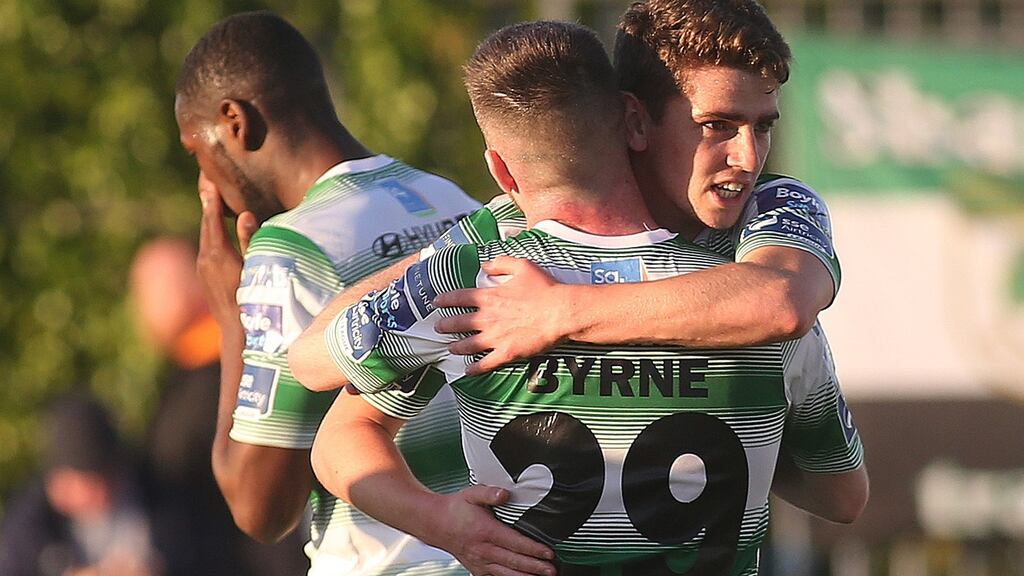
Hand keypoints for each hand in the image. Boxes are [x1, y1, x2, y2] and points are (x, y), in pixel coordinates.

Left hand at [196, 172, 257, 328]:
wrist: (237, 330)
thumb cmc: (254, 298)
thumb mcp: (256, 268)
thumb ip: (250, 240)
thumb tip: (244, 215)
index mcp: (218, 253)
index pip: (212, 218)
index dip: (213, 197)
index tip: (210, 178)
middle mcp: (205, 258)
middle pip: (205, 223)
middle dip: (208, 202)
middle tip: (209, 180)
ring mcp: (202, 267)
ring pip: (205, 236)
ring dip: (209, 218)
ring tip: (213, 198)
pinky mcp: (204, 275)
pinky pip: (207, 247)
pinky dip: (211, 233)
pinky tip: (217, 228)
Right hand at [427, 485, 555, 575]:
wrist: (435, 524)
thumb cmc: (455, 509)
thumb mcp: (471, 494)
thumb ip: (489, 493)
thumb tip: (504, 493)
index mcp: (485, 531)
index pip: (514, 542)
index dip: (533, 549)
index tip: (548, 552)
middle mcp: (483, 550)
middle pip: (514, 561)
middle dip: (535, 567)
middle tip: (552, 570)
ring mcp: (480, 562)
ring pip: (506, 574)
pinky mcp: (477, 569)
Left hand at [434, 257, 568, 374]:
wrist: (559, 312)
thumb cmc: (544, 288)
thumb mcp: (522, 266)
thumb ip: (501, 263)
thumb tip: (485, 265)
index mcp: (489, 297)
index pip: (459, 297)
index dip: (445, 300)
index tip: (436, 302)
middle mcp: (487, 318)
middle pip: (458, 323)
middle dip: (445, 325)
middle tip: (438, 327)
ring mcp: (495, 337)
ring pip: (467, 345)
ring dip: (456, 347)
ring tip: (450, 348)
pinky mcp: (506, 353)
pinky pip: (484, 364)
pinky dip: (474, 368)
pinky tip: (467, 370)